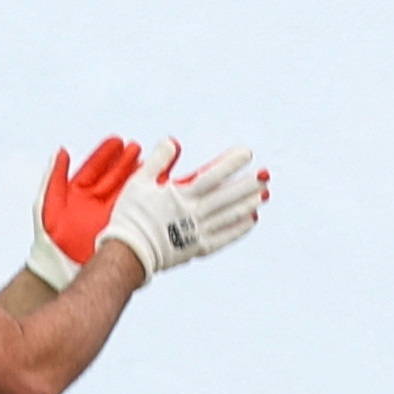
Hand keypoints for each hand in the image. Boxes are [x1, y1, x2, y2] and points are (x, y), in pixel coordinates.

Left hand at [28, 134, 145, 290]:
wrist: (59, 271)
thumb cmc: (49, 240)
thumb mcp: (48, 205)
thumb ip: (55, 177)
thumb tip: (62, 151)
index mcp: (78, 194)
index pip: (96, 168)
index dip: (107, 154)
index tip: (119, 141)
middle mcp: (96, 203)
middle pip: (115, 177)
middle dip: (128, 162)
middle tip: (141, 149)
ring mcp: (108, 217)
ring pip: (126, 193)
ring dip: (140, 179)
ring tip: (154, 166)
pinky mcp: (118, 231)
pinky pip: (134, 214)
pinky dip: (144, 202)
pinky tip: (156, 191)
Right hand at [103, 146, 269, 279]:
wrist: (128, 252)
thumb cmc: (130, 215)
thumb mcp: (138, 182)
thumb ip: (157, 161)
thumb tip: (172, 141)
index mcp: (180, 195)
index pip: (212, 175)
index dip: (231, 164)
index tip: (247, 154)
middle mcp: (194, 213)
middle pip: (227, 196)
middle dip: (247, 184)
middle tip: (265, 175)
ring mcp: (198, 232)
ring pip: (229, 215)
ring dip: (248, 203)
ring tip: (264, 194)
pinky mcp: (198, 247)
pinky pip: (224, 237)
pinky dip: (239, 228)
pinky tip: (252, 219)